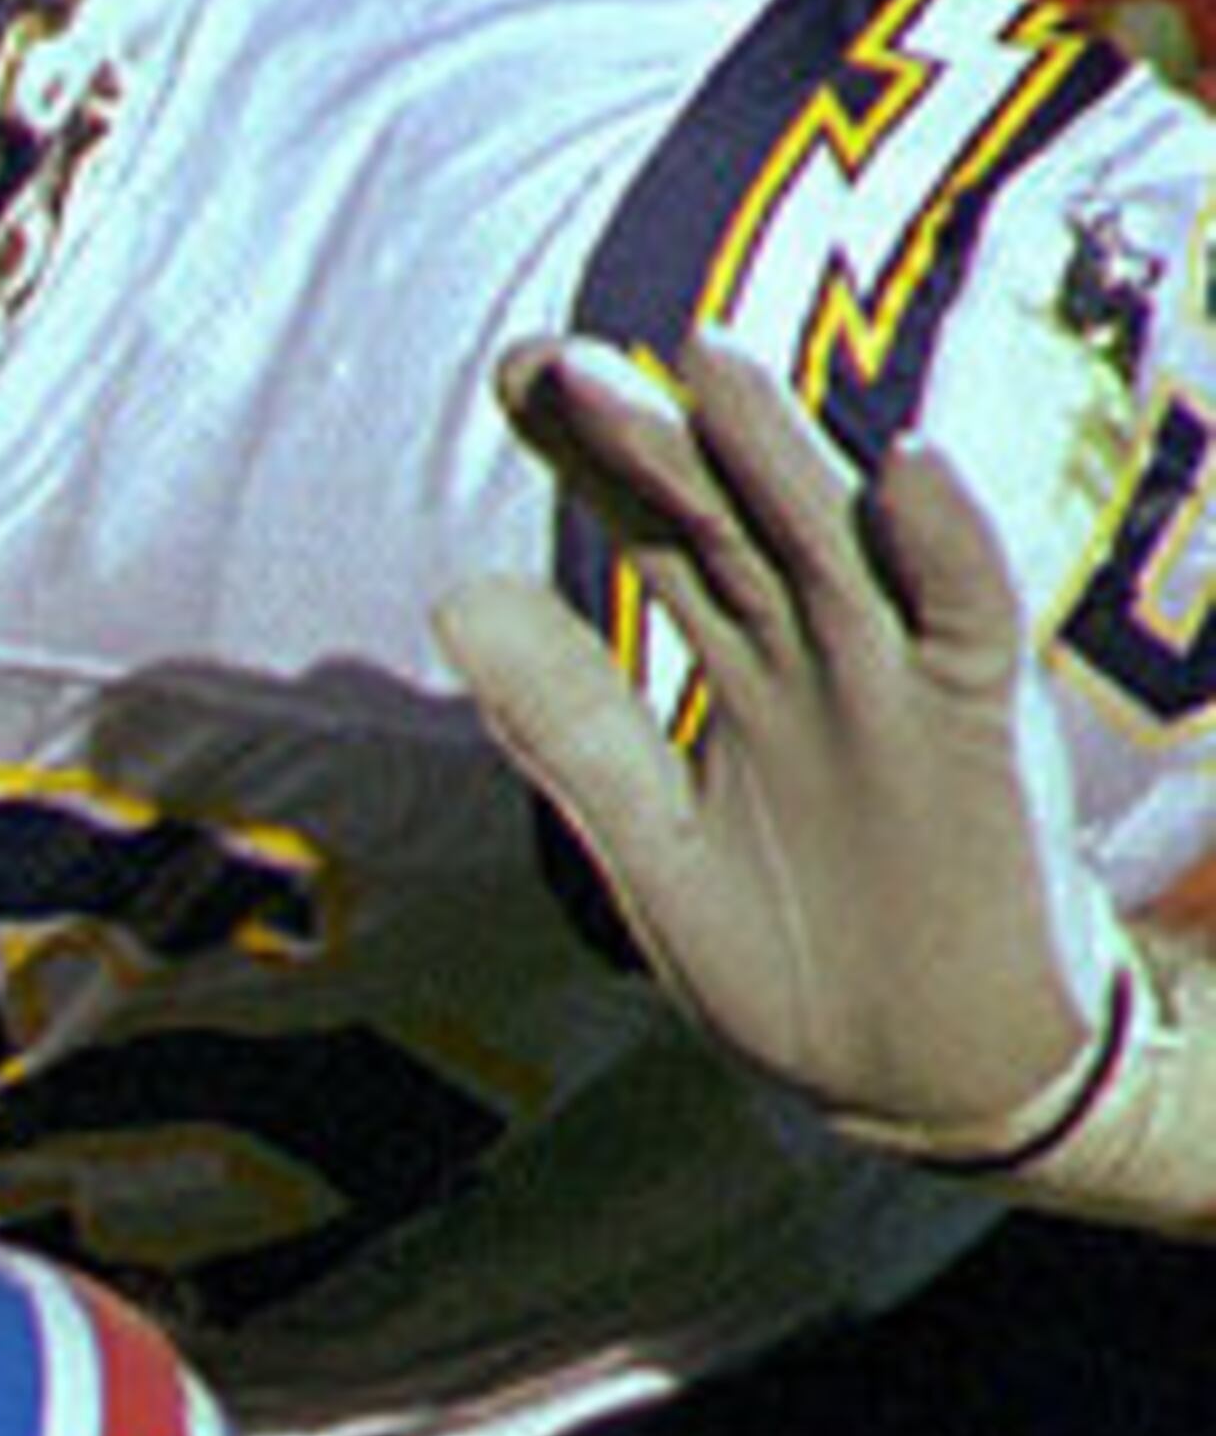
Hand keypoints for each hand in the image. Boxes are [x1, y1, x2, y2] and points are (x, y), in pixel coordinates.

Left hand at [434, 333, 1125, 1157]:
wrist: (926, 1075)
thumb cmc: (796, 956)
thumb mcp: (651, 843)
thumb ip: (569, 724)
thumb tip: (456, 595)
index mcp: (742, 662)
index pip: (657, 528)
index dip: (594, 452)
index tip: (516, 372)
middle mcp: (819, 646)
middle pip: (729, 516)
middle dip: (653, 437)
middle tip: (565, 362)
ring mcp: (901, 679)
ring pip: (833, 543)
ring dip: (776, 453)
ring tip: (708, 361)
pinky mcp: (980, 730)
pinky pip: (970, 620)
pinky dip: (946, 546)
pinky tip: (907, 472)